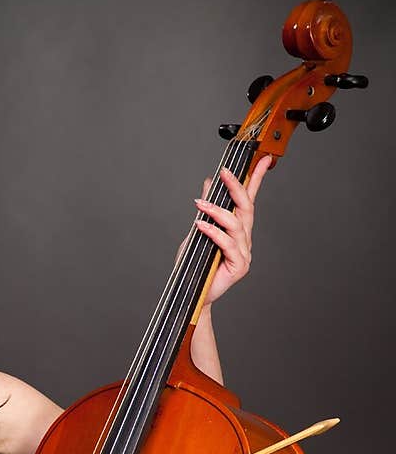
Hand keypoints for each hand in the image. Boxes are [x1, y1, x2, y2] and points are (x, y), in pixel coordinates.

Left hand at [177, 155, 273, 306]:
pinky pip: (228, 244)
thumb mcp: (198, 230)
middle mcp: (244, 240)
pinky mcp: (240, 266)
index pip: (249, 199)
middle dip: (237, 187)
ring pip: (236, 225)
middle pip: (246, 208)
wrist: (190, 293)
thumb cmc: (194, 264)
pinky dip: (213, 232)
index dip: (256, 179)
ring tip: (200, 205)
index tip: (263, 159)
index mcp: (237, 230)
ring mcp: (244, 253)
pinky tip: (200, 225)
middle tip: (224, 173)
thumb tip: (210, 183)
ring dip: (217, 211)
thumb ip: (207, 209)